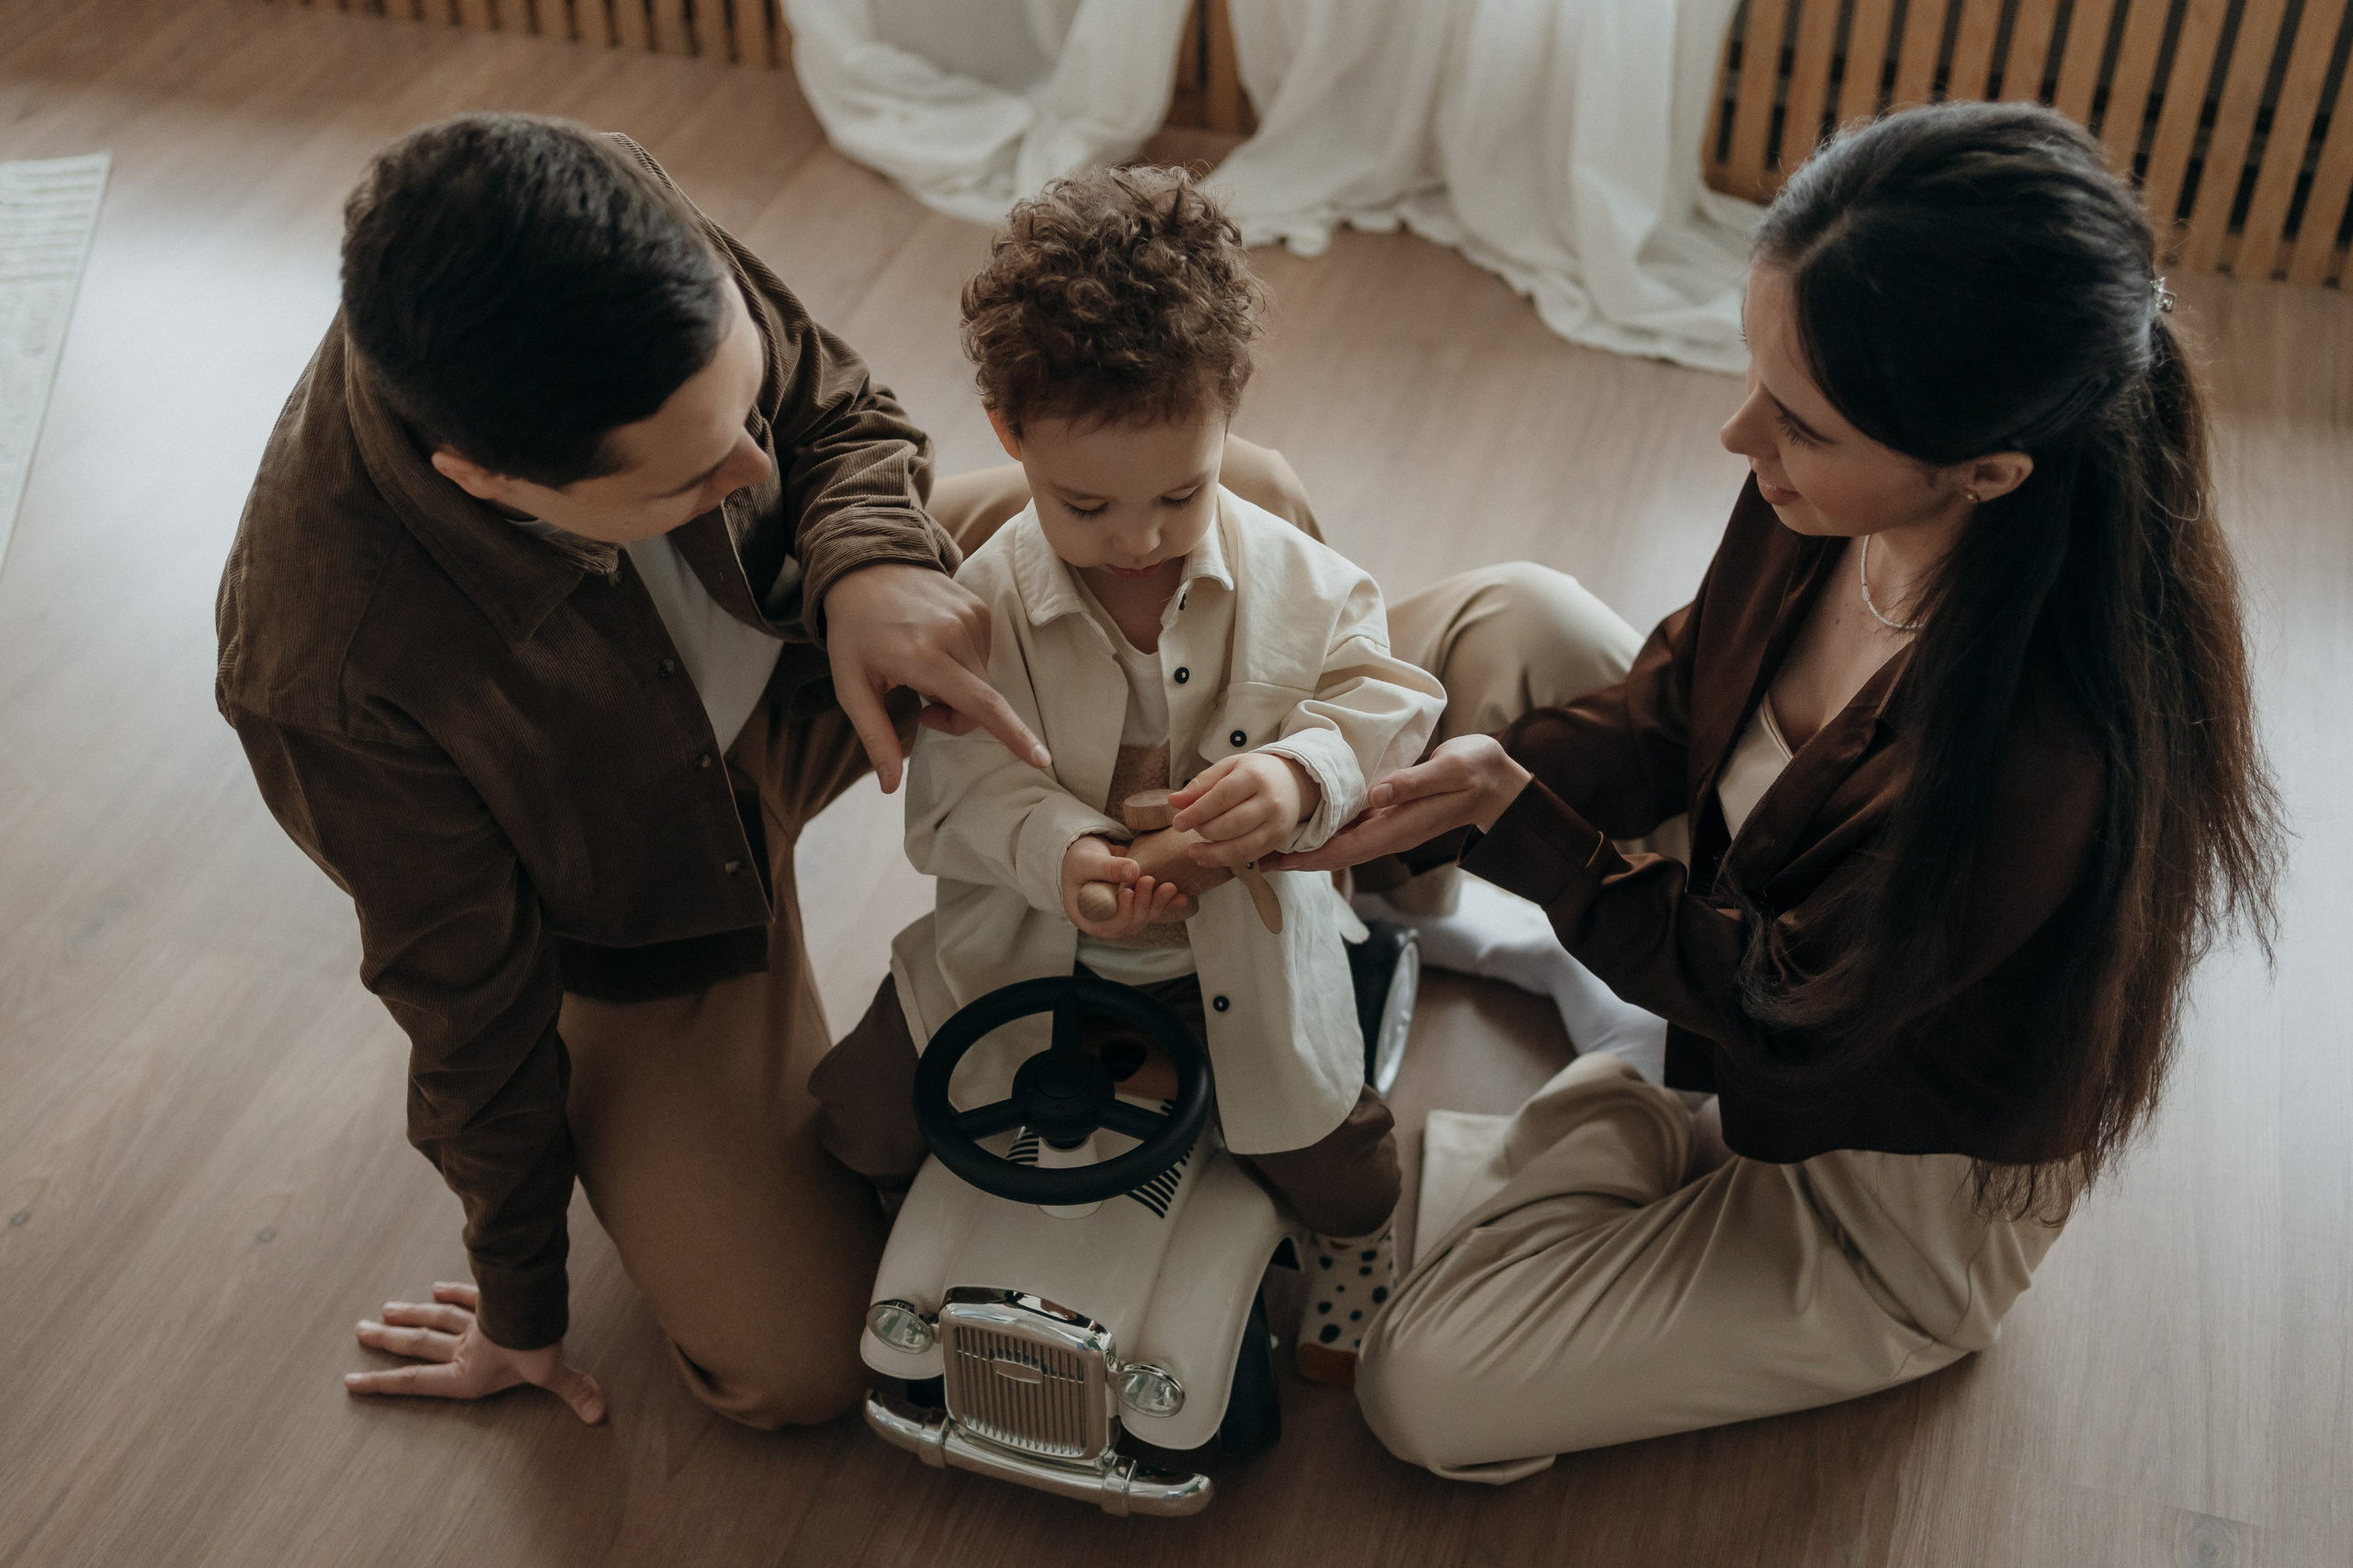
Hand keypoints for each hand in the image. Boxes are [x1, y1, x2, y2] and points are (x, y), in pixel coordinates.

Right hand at [346, 1281, 605, 1424]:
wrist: (535, 1304)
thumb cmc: (536, 1344)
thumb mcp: (552, 1374)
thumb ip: (575, 1393)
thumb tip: (600, 1414)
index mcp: (467, 1374)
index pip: (418, 1381)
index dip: (386, 1384)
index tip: (352, 1380)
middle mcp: (464, 1348)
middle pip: (418, 1344)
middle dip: (388, 1342)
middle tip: (360, 1332)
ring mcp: (475, 1323)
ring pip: (434, 1319)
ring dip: (409, 1316)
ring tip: (382, 1312)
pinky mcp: (488, 1301)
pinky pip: (467, 1297)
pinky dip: (453, 1294)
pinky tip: (437, 1289)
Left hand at [823, 563, 1050, 792]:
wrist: (865, 566)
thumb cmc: (854, 631)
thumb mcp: (851, 687)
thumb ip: (875, 737)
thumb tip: (888, 787)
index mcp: (922, 657)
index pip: (980, 704)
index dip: (1013, 735)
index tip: (1041, 758)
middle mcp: (954, 635)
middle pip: (981, 703)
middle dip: (955, 716)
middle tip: (919, 705)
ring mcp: (972, 617)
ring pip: (983, 681)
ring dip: (960, 689)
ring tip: (924, 667)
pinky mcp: (980, 608)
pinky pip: (983, 656)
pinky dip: (964, 665)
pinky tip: (935, 647)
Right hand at [1063, 834, 1188, 935]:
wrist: (1088, 855)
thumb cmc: (1080, 860)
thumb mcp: (1088, 861)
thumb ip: (1108, 867)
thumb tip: (1133, 872)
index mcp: (1085, 917)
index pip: (1106, 925)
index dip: (1121, 913)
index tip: (1127, 893)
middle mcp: (1105, 923)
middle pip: (1129, 923)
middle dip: (1143, 904)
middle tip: (1149, 881)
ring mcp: (1122, 918)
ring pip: (1143, 917)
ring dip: (1158, 904)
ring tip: (1169, 887)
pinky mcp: (1136, 909)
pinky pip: (1152, 909)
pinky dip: (1167, 903)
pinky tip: (1181, 898)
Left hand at [1168, 753, 1321, 868]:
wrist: (1292, 782)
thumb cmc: (1253, 773)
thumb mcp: (1227, 768)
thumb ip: (1200, 784)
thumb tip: (1173, 802)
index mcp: (1254, 776)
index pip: (1222, 797)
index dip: (1197, 812)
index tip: (1177, 823)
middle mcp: (1269, 801)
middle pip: (1231, 825)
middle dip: (1204, 831)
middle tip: (1188, 830)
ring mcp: (1276, 824)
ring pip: (1241, 847)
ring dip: (1213, 854)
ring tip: (1193, 851)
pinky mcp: (1278, 840)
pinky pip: (1249, 856)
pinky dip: (1225, 861)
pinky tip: (1208, 857)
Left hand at [1259, 735, 1529, 873]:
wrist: (1498, 781)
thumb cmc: (1477, 772)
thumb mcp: (1449, 770)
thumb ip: (1413, 783)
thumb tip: (1376, 794)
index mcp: (1398, 828)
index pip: (1343, 850)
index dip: (1305, 858)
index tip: (1272, 861)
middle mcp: (1388, 833)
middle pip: (1332, 853)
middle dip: (1294, 857)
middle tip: (1250, 855)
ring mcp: (1388, 825)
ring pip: (1338, 842)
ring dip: (1304, 844)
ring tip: (1265, 839)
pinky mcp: (1389, 813)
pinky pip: (1349, 828)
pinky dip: (1322, 828)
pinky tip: (1303, 820)